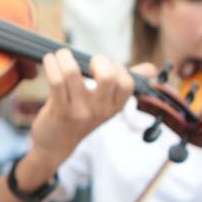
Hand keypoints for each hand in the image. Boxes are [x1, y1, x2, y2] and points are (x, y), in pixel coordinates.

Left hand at [27, 50, 133, 167]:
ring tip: (61, 55)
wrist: (56, 145)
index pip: (128, 83)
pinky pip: (55, 81)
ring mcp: (79, 111)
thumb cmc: (82, 117)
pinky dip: (51, 64)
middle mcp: (100, 110)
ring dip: (65, 57)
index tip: (104, 68)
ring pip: (72, 73)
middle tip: (88, 62)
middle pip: (107, 76)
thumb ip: (126, 85)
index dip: (117, 68)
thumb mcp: (107, 104)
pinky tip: (49, 60)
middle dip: (98, 60)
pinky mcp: (58, 110)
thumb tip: (152, 70)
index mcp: (115, 106)